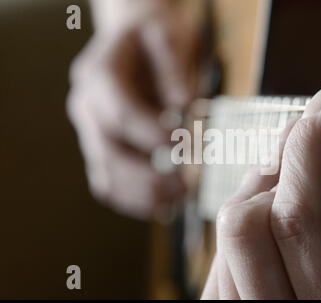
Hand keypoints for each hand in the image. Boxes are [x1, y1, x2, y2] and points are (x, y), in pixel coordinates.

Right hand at [67, 0, 197, 218]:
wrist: (132, 41)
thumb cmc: (151, 38)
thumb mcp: (167, 35)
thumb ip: (174, 70)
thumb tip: (184, 108)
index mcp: (97, 75)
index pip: (120, 114)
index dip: (154, 135)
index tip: (188, 147)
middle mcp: (86, 107)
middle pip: (109, 153)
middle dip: (149, 177)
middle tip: (185, 187)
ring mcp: (90, 132)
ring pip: (106, 177)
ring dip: (143, 195)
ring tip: (179, 197)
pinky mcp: (101, 150)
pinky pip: (110, 184)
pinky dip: (135, 200)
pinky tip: (164, 202)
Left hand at [202, 88, 320, 298]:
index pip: (295, 220)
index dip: (304, 154)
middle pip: (242, 221)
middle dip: (276, 169)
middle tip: (306, 142)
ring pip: (225, 232)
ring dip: (260, 190)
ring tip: (293, 180)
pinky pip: (220, 249)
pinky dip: (247, 218)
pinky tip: (273, 213)